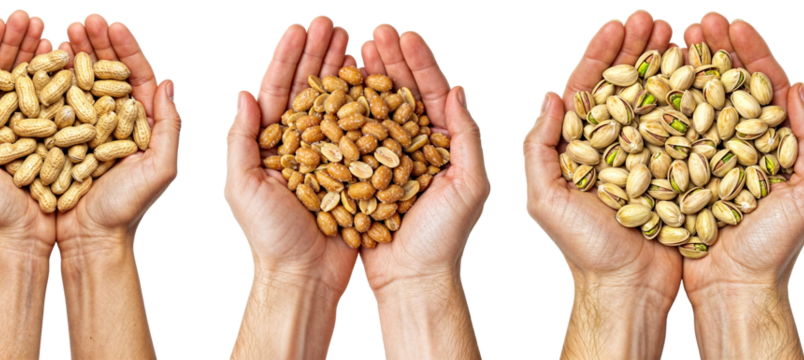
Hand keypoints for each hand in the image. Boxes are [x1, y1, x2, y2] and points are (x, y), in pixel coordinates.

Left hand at [0, 10, 55, 255]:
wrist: (23, 240)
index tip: (3, 20)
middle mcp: (2, 120)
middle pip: (9, 70)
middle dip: (18, 40)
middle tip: (32, 17)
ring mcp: (31, 127)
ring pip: (36, 81)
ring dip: (43, 54)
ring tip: (55, 30)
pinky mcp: (57, 139)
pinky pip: (63, 104)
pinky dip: (68, 81)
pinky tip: (76, 63)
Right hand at [54, 13, 180, 256]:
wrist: (88, 240)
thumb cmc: (128, 209)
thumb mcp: (160, 168)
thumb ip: (169, 126)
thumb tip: (168, 83)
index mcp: (143, 124)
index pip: (137, 75)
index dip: (126, 48)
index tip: (112, 24)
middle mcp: (115, 121)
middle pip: (108, 72)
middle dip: (97, 42)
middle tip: (83, 19)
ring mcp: (86, 127)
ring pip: (80, 81)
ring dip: (73, 53)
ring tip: (61, 29)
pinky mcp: (58, 137)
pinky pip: (53, 101)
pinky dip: (48, 78)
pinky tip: (41, 59)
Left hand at [222, 15, 358, 293]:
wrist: (305, 277)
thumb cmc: (268, 238)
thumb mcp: (242, 187)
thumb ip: (241, 140)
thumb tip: (245, 93)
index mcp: (268, 143)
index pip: (277, 90)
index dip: (288, 58)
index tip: (300, 28)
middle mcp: (298, 144)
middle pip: (308, 89)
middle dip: (319, 54)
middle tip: (331, 23)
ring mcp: (327, 155)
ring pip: (336, 103)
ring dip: (343, 70)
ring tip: (354, 40)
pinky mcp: (354, 169)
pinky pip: (363, 130)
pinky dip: (368, 103)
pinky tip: (376, 80)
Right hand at [354, 24, 492, 293]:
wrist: (412, 279)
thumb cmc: (446, 238)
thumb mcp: (469, 185)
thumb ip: (467, 136)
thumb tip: (458, 89)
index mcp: (447, 143)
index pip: (434, 92)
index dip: (420, 62)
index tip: (403, 34)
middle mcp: (418, 145)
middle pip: (404, 92)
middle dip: (390, 60)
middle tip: (375, 30)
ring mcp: (389, 157)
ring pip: (376, 107)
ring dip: (367, 76)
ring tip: (353, 47)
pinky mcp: (364, 172)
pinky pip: (353, 134)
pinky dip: (345, 109)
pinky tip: (334, 87)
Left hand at [522, 13, 682, 300]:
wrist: (628, 287)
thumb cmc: (583, 248)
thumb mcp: (545, 197)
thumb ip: (541, 145)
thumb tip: (552, 94)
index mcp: (578, 145)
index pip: (588, 86)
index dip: (601, 52)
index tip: (619, 23)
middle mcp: (612, 144)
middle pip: (624, 84)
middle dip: (638, 48)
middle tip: (655, 19)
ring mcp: (646, 155)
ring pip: (657, 98)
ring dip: (667, 63)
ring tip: (682, 34)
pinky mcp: (677, 169)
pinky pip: (687, 127)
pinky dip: (695, 97)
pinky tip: (705, 73)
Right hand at [680, 13, 803, 301]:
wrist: (731, 287)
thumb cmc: (775, 247)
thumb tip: (799, 88)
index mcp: (773, 141)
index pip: (764, 84)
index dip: (750, 51)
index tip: (733, 24)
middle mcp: (736, 143)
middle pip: (725, 85)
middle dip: (714, 49)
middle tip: (698, 21)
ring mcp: (703, 155)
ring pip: (692, 102)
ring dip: (682, 69)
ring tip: (668, 41)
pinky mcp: (673, 172)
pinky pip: (663, 133)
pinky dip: (655, 106)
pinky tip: (643, 85)